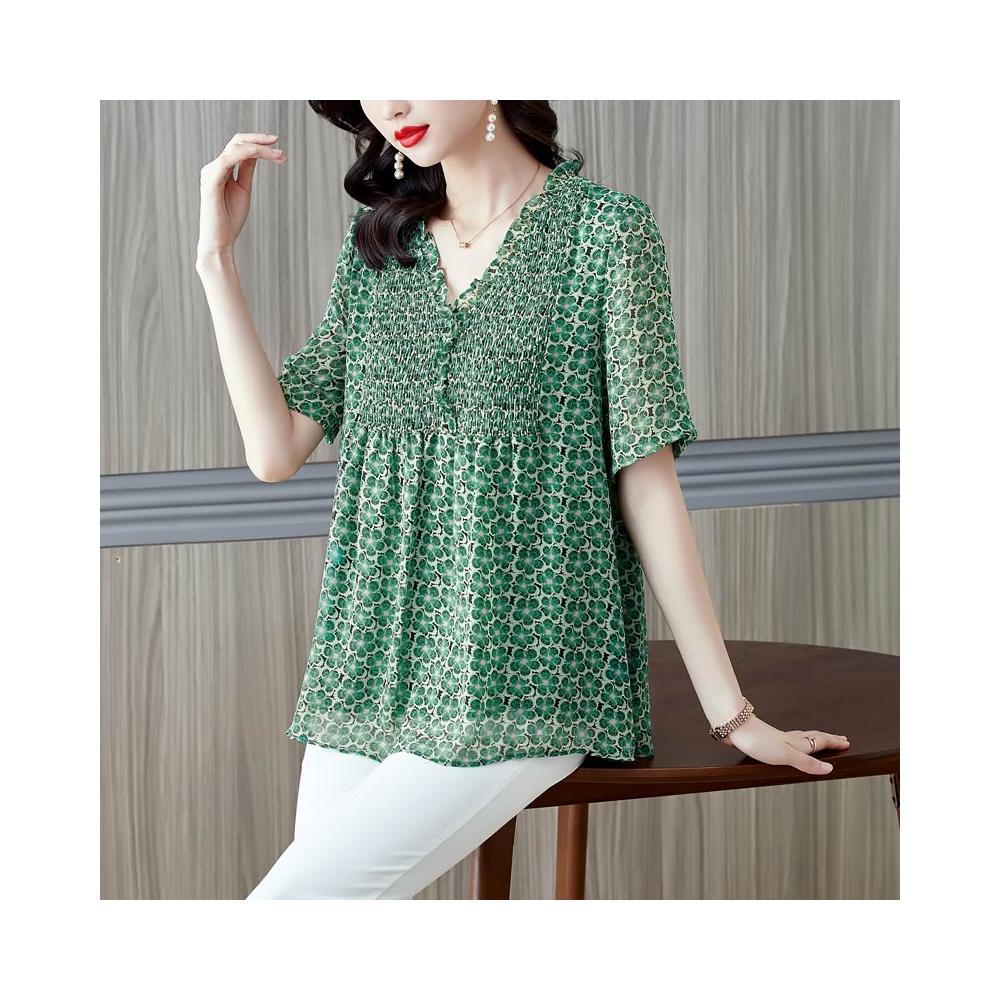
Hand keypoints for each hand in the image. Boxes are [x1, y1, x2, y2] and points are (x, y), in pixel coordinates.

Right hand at [197, 132, 286, 261]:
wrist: (219, 241)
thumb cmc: (230, 219)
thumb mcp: (243, 189)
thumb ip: (246, 170)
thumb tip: (255, 154)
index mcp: (220, 170)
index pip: (238, 147)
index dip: (257, 143)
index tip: (277, 148)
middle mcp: (213, 168)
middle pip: (236, 142)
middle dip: (258, 139)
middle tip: (278, 141)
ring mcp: (210, 172)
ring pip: (235, 148)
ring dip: (259, 147)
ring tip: (278, 154)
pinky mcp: (211, 180)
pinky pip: (229, 159)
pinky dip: (248, 153)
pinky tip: (264, 154)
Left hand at [717, 716, 849, 775]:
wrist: (735, 727)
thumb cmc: (758, 741)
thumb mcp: (785, 756)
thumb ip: (806, 763)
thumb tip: (829, 769)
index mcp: (797, 744)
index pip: (820, 742)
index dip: (833, 742)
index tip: (846, 742)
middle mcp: (789, 739)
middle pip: (813, 737)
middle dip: (827, 739)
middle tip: (840, 739)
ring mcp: (777, 739)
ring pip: (800, 737)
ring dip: (812, 738)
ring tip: (818, 739)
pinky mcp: (766, 740)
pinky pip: (787, 740)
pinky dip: (795, 740)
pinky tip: (786, 742)